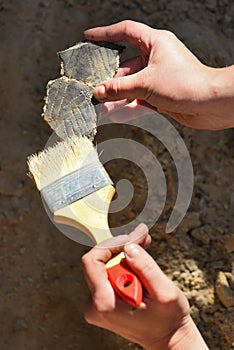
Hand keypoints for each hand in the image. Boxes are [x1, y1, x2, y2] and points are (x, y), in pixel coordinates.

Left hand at [82, 223, 208, 349]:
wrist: (167, 338)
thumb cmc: (167, 320)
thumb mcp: (165, 293)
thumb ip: (146, 268)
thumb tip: (129, 247)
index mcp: (105, 303)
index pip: (92, 261)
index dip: (110, 245)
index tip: (130, 240)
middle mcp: (95, 304)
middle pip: (100, 261)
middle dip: (122, 246)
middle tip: (143, 237)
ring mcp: (97, 303)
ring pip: (105, 264)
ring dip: (125, 253)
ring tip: (144, 243)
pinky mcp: (103, 300)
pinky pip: (109, 273)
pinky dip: (125, 263)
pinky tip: (139, 257)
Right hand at [84, 20, 233, 129]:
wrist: (211, 104)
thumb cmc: (184, 84)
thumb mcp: (145, 84)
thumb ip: (119, 88)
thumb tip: (98, 92)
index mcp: (155, 43)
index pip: (125, 32)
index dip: (105, 34)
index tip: (88, 37)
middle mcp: (156, 58)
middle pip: (125, 66)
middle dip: (110, 80)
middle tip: (94, 92)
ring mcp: (158, 77)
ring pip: (131, 86)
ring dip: (118, 97)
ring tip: (101, 108)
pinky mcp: (161, 95)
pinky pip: (140, 99)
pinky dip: (129, 107)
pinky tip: (116, 116)